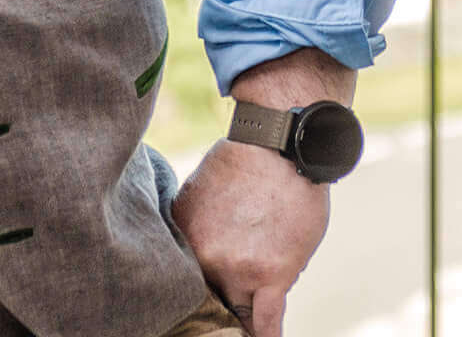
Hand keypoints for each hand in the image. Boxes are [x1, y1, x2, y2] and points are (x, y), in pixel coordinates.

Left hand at [170, 49, 354, 334]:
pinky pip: (267, 324)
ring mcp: (239, 269)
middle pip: (210, 300)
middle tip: (222, 309)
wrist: (278, 143)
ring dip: (241, 319)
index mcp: (184, 237)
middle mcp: (206, 258)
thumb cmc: (243, 163)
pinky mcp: (273, 276)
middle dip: (217, 303)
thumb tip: (188, 252)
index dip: (192, 295)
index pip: (182, 284)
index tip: (197, 305)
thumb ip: (192, 229)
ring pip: (237, 314)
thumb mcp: (198, 192)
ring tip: (240, 328)